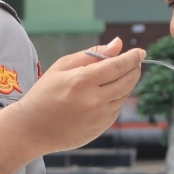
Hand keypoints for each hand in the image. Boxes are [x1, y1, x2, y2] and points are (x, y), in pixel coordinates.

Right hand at [0, 39, 144, 173]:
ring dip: (126, 83)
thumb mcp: (63, 67)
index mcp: (83, 81)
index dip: (133, 57)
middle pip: (127, 81)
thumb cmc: (45, 94)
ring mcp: (99, 117)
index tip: (140, 52)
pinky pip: (117, 109)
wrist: (33, 129)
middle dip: (135, 69)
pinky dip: (117, 98)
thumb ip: (92, 54)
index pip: (118, 66)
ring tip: (117, 76)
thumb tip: (118, 44)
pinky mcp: (100, 129)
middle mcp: (94, 100)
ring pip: (124, 96)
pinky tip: (106, 94)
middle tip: (135, 62)